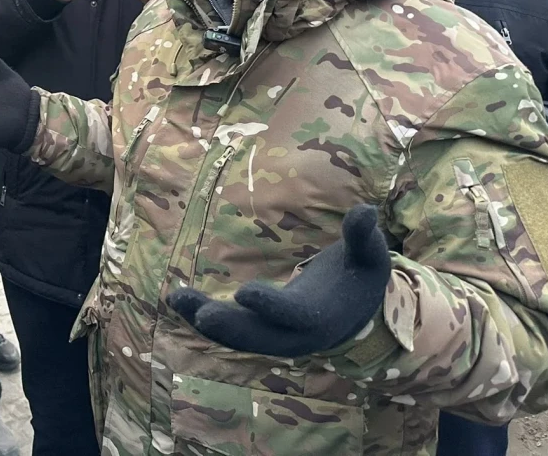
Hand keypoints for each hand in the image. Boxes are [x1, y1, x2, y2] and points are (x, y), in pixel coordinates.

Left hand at [168, 204, 389, 357]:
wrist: (354, 309)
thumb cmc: (361, 276)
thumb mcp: (370, 257)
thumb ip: (363, 237)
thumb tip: (366, 211)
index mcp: (322, 317)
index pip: (293, 315)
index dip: (270, 306)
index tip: (245, 293)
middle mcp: (295, 335)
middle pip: (259, 337)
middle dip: (230, 327)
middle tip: (201, 314)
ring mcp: (275, 336)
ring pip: (237, 336)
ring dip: (206, 322)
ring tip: (177, 299)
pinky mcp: (259, 330)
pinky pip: (229, 329)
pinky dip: (203, 318)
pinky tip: (178, 301)